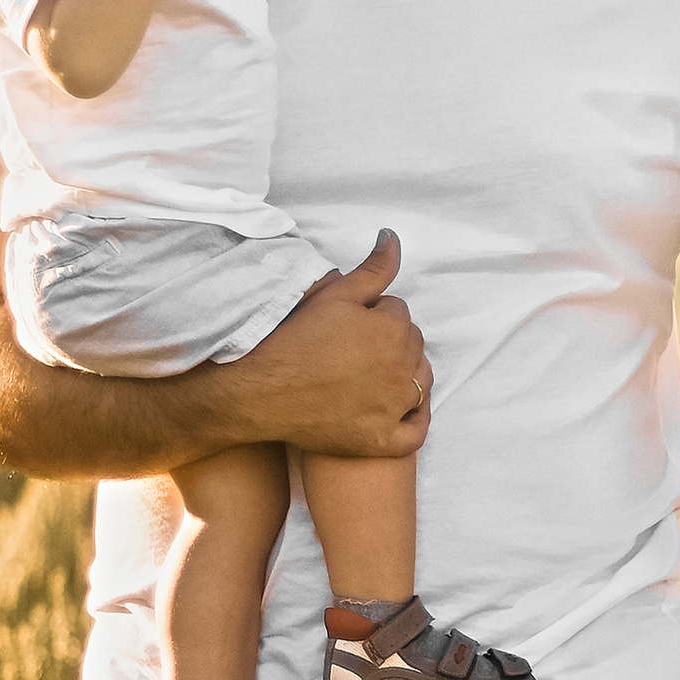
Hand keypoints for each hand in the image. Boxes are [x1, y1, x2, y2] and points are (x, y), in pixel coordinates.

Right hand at [204, 232, 429, 456]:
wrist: (258, 392)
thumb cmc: (291, 339)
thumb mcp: (332, 295)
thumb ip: (372, 269)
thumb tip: (394, 238)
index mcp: (393, 330)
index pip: (398, 312)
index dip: (372, 314)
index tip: (346, 325)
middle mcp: (403, 369)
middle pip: (411, 345)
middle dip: (390, 341)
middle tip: (351, 348)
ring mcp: (396, 408)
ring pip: (420, 382)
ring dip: (404, 374)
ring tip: (368, 374)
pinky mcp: (383, 441)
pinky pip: (416, 431)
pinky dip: (412, 419)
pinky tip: (397, 409)